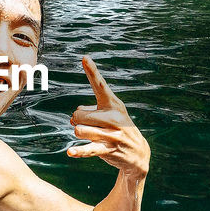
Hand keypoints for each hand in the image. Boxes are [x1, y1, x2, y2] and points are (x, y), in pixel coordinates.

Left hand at [68, 56, 149, 177]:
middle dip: (76, 120)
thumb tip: (76, 112)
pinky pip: (89, 149)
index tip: (84, 57)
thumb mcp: (111, 114)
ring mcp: (112, 134)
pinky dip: (78, 151)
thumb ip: (91, 109)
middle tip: (85, 125)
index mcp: (113, 104)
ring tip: (87, 135)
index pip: (100, 85)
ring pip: (80, 130)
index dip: (92, 71)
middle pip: (79, 115)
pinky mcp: (108, 149)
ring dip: (78, 133)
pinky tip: (70, 151)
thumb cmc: (119, 129)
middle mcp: (113, 117)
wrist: (139, 153)